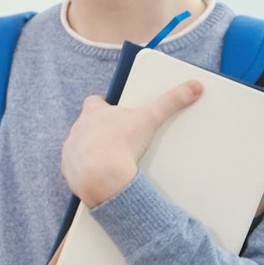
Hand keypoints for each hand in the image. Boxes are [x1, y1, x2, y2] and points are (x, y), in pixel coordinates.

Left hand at [59, 81, 202, 207]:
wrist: (101, 177)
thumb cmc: (121, 145)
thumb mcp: (150, 118)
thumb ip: (171, 100)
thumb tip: (194, 86)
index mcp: (93, 112)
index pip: (95, 102)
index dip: (105, 106)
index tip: (115, 112)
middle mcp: (78, 128)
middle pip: (88, 125)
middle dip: (100, 130)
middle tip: (118, 138)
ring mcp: (71, 149)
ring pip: (80, 146)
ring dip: (91, 151)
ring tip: (111, 159)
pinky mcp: (69, 170)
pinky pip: (75, 168)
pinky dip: (86, 171)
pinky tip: (100, 175)